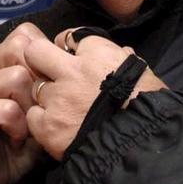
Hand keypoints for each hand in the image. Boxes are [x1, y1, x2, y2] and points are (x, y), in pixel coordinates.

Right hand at [0, 23, 47, 183]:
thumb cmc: (23, 140)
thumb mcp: (42, 105)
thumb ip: (49, 79)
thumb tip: (69, 59)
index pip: (25, 35)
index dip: (44, 59)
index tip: (46, 89)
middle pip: (21, 48)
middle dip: (38, 80)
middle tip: (36, 110)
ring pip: (17, 77)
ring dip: (28, 108)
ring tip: (24, 127)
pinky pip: (7, 109)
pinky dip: (18, 127)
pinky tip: (14, 140)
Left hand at [23, 29, 166, 159]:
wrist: (141, 146)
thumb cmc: (149, 107)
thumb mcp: (145, 74)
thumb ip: (125, 60)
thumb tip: (121, 53)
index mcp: (98, 54)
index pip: (69, 36)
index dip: (69, 47)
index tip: (71, 56)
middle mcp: (71, 72)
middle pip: (36, 51)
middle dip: (40, 59)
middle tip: (49, 72)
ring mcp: (57, 99)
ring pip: (35, 87)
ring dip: (46, 95)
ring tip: (62, 109)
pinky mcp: (48, 126)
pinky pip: (33, 115)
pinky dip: (42, 120)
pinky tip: (56, 126)